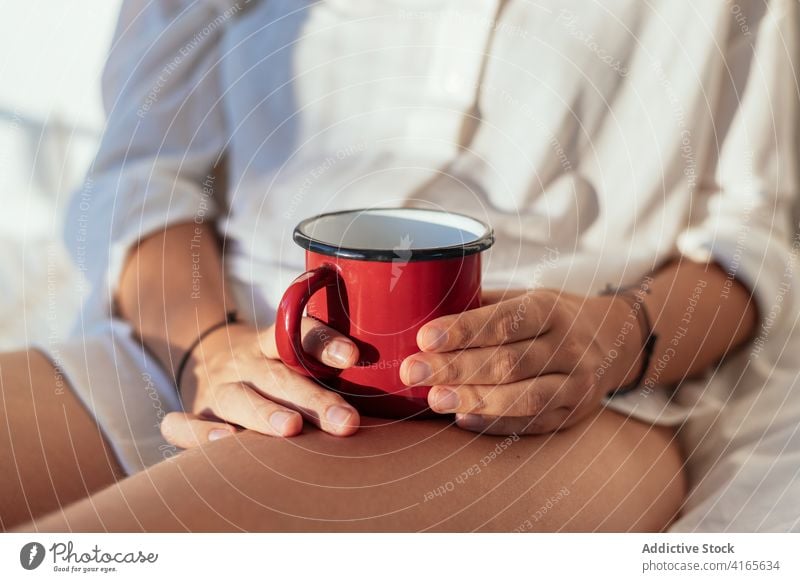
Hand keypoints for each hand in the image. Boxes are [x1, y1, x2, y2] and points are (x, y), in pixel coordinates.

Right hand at [161, 318, 360, 447]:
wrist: (210, 357)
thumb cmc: (275, 366)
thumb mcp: (296, 353)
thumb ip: (329, 362)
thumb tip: (393, 382)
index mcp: (275, 341)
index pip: (300, 333)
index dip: (324, 342)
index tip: (352, 357)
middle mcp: (247, 360)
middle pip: (279, 376)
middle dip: (314, 398)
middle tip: (345, 421)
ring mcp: (218, 386)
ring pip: (239, 398)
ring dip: (265, 413)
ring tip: (291, 429)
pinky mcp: (195, 412)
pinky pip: (184, 424)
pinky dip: (199, 434)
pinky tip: (224, 443)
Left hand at [400, 289, 643, 434]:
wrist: (613, 340)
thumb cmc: (550, 316)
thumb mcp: (525, 297)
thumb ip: (483, 307)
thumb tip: (424, 313)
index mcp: (551, 309)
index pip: (506, 321)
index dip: (464, 330)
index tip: (425, 337)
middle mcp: (568, 347)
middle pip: (509, 362)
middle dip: (456, 368)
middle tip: (413, 371)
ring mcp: (576, 384)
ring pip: (524, 398)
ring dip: (474, 400)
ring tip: (434, 399)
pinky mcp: (574, 414)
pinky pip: (534, 424)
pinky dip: (496, 425)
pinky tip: (463, 420)